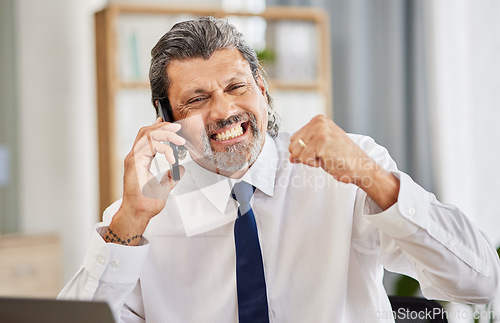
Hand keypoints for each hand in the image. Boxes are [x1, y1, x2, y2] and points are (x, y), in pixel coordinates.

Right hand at [107, 117, 185, 244]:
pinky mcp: (134, 163)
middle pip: (146, 131)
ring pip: (147, 135)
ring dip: (165, 134)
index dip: (159, 128)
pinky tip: (171, 157)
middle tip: (178, 128)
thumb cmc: (146, 203)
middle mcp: (135, 157)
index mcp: (140, 160)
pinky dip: (163, 148)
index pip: (148, 137)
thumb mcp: (163, 187)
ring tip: (178, 140)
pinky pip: (148, 146)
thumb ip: (170, 177)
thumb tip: (180, 170)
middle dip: (163, 126)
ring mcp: (133, 159)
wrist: (138, 213)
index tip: (172, 127)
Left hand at [289, 115, 398, 209]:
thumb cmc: (343, 159)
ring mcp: (319, 130)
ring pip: (296, 153)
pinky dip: (315, 164)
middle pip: (292, 146)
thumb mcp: (320, 149)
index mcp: (318, 120)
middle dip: (306, 156)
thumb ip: (305, 148)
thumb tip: (291, 156)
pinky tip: (328, 159)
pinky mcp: (321, 141)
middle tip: (325, 155)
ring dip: (310, 160)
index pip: (294, 139)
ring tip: (327, 156)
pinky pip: (304, 159)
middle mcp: (318, 122)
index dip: (305, 151)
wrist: (361, 167)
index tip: (322, 151)